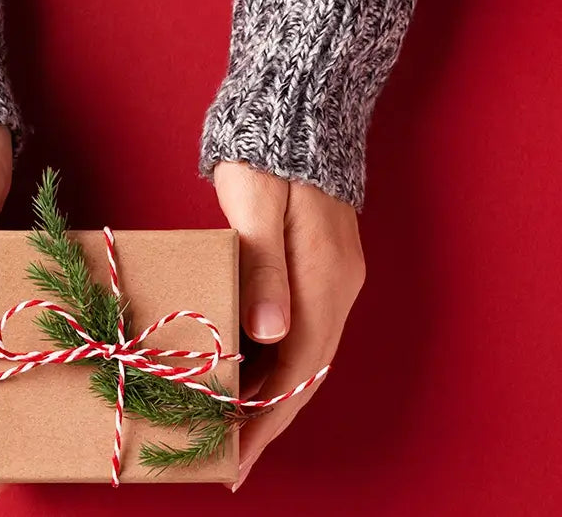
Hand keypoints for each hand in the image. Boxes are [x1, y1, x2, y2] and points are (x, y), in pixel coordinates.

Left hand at [213, 162, 365, 490]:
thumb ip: (264, 269)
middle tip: (224, 458)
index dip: (267, 419)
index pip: (299, 370)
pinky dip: (269, 363)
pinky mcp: (315, 268)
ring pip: (300, 356)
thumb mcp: (258, 205)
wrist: (298, 102)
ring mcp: (330, 278)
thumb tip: (271, 333)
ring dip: (266, 394)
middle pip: (304, 373)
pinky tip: (238, 375)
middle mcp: (337, 288)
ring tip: (225, 429)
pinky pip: (296, 332)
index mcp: (326, 280)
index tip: (237, 457)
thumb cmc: (267, 151)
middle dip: (265, 420)